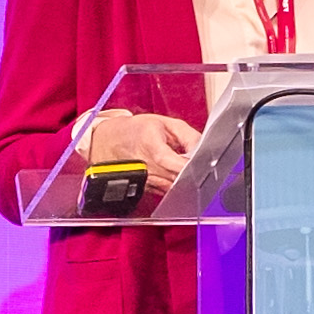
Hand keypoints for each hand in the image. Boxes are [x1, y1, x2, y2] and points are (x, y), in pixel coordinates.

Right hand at [78, 109, 202, 182]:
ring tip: (183, 166)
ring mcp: (145, 181)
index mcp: (151, 146)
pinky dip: (174, 184)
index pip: (179, 164)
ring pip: (176, 187)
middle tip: (198, 163)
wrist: (109, 142)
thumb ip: (189, 136)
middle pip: (180, 178)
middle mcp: (147, 167)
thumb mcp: (164, 123)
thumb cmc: (135, 131)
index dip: (195, 166)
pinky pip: (168, 190)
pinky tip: (174, 174)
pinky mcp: (145, 189)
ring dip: (184, 179)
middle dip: (193, 172)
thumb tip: (204, 150)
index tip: (204, 162)